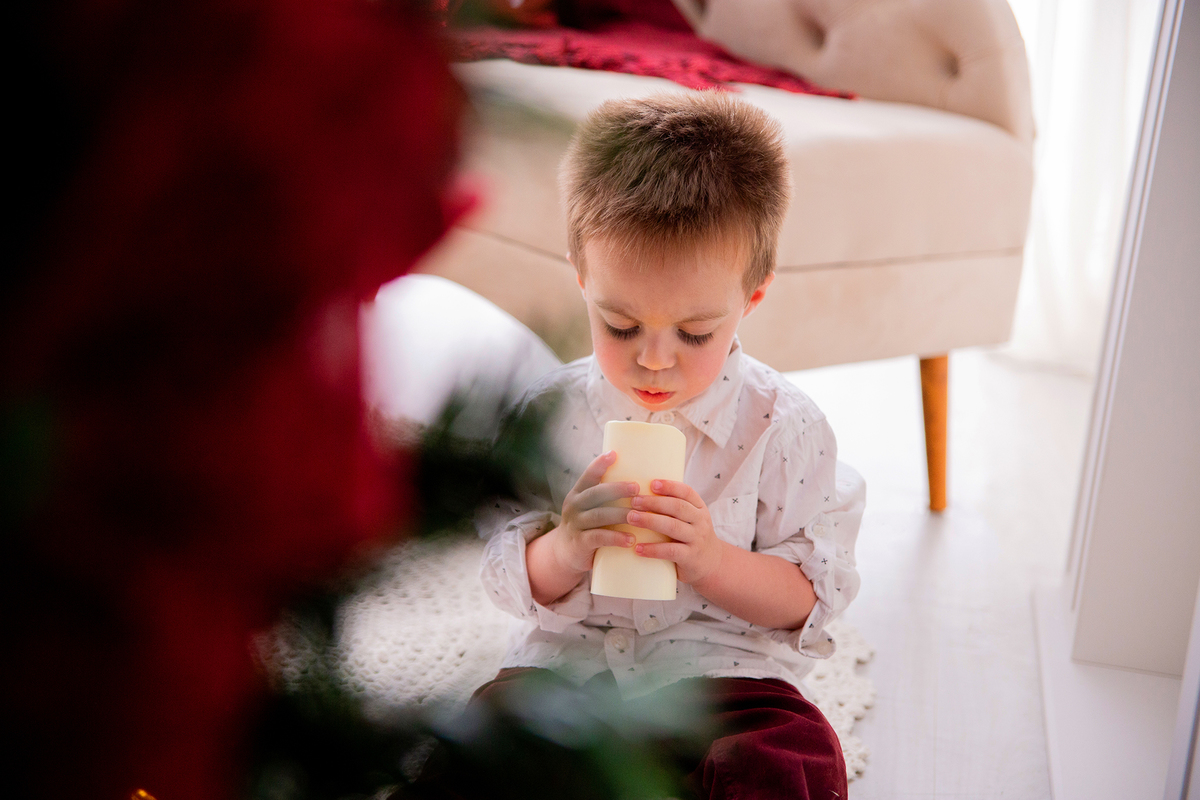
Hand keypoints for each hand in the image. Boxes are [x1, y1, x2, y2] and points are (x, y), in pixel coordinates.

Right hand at [548, 451, 638, 574]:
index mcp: (578, 493)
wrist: (564, 554)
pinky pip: (599, 537)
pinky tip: (631, 539)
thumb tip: (641, 483)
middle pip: (596, 493)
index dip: (599, 464)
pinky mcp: (580, 543)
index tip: (613, 454)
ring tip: (639, 514)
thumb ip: (606, 498)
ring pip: (599, 515)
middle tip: (637, 487)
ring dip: (620, 514)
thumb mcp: (590, 508)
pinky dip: (616, 537)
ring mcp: (576, 524)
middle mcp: (574, 506)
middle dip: (617, 489)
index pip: (588, 475)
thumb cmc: (588, 527)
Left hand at [627, 480, 724, 584]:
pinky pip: (670, 551)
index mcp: (699, 508)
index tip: (652, 483)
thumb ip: (675, 508)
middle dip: (654, 502)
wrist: (713, 564)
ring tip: (632, 518)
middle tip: (634, 501)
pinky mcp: (690, 557)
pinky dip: (653, 549)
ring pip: (673, 527)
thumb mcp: (691, 519)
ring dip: (650, 521)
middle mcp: (700, 522)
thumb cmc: (692, 537)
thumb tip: (642, 493)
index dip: (670, 486)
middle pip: (677, 507)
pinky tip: (638, 548)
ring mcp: (696, 539)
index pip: (687, 492)